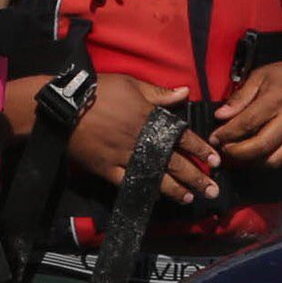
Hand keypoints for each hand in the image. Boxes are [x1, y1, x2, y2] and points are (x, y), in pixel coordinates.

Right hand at [67, 73, 220, 203]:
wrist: (65, 108)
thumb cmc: (99, 91)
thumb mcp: (130, 84)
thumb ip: (159, 92)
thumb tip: (185, 93)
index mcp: (150, 119)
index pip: (182, 137)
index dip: (200, 149)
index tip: (215, 161)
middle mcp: (142, 141)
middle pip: (174, 162)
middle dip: (196, 177)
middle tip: (212, 191)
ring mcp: (125, 157)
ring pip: (155, 178)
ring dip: (175, 190)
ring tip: (190, 198)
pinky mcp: (108, 169)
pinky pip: (129, 183)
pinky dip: (143, 191)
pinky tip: (155, 199)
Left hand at [209, 57, 281, 165]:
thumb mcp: (262, 75)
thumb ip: (240, 97)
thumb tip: (220, 116)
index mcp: (279, 97)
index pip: (247, 122)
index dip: (227, 134)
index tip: (214, 138)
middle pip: (260, 146)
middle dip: (236, 152)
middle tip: (222, 150)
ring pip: (273, 160)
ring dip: (250, 163)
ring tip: (235, 156)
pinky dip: (265, 162)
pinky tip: (253, 156)